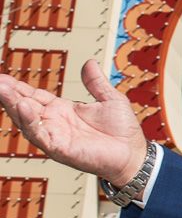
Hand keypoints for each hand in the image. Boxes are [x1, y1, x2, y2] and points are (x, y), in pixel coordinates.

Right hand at [0, 59, 148, 184]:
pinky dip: (30, 121)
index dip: (18, 87)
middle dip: (9, 94)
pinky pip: (40, 134)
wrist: (134, 154)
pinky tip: (23, 106)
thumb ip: (96, 83)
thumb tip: (89, 63)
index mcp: (63, 110)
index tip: (2, 77)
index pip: (34, 96)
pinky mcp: (60, 149)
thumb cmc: (123, 131)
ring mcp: (55, 136)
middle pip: (25, 106)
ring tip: (3, 89)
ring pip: (27, 120)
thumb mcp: (110, 100)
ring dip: (13, 104)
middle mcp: (55, 123)